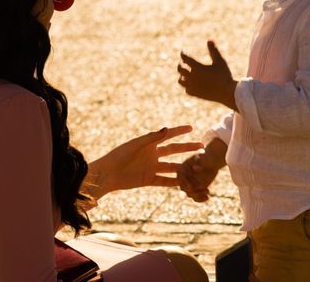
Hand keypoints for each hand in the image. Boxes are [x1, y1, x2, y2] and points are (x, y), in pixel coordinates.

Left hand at [86, 125, 203, 198]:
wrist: (108, 174)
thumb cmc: (120, 155)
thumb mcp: (137, 145)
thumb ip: (152, 138)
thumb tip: (167, 128)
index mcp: (149, 143)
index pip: (168, 135)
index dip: (179, 131)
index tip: (191, 128)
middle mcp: (152, 154)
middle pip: (173, 150)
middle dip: (187, 148)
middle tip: (201, 146)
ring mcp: (151, 167)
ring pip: (171, 166)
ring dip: (183, 166)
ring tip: (197, 166)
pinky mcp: (148, 179)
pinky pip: (164, 181)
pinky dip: (174, 182)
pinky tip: (185, 182)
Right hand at [177, 137, 226, 202]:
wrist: (211, 161)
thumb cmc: (206, 157)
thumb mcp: (201, 157)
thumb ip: (198, 162)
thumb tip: (196, 169)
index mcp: (181, 169)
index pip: (180, 178)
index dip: (185, 183)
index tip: (191, 186)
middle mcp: (184, 178)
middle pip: (184, 188)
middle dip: (193, 191)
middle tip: (204, 189)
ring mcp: (190, 184)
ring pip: (190, 194)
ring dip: (198, 195)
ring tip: (207, 191)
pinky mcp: (196, 189)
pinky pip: (195, 197)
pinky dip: (200, 199)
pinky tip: (207, 197)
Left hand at [178, 40, 237, 110]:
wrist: (227, 93)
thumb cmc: (224, 75)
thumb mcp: (220, 61)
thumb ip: (214, 50)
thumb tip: (209, 39)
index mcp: (197, 67)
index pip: (185, 58)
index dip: (183, 54)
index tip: (183, 51)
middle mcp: (192, 77)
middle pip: (180, 69)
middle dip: (181, 64)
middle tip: (183, 62)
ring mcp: (192, 86)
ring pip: (180, 81)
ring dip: (182, 76)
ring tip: (185, 74)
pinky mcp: (195, 94)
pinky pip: (187, 90)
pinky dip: (187, 86)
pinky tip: (191, 84)